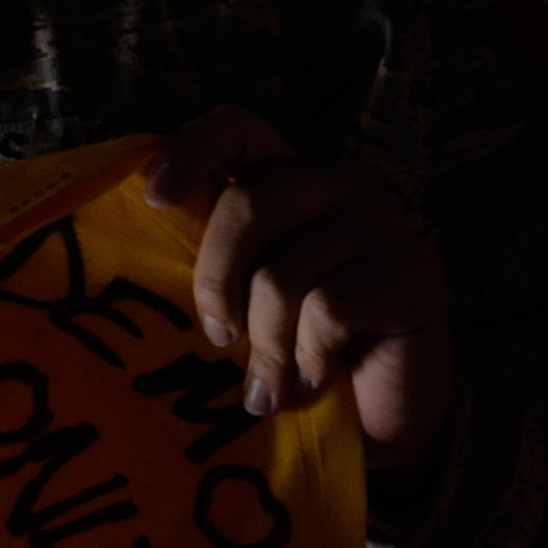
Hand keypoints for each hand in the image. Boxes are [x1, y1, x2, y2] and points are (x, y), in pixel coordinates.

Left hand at [143, 107, 454, 469]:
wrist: (374, 420)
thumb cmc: (288, 353)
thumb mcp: (236, 300)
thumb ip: (205, 262)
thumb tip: (133, 243)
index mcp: (284, 180)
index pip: (238, 127)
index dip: (191, 150)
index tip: (154, 200)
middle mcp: (337, 184)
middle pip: (248, 203)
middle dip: (217, 281)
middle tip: (217, 338)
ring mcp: (383, 222)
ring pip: (283, 272)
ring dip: (266, 342)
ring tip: (271, 379)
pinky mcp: (414, 270)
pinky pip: (328, 309)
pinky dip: (308, 356)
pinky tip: (316, 376)